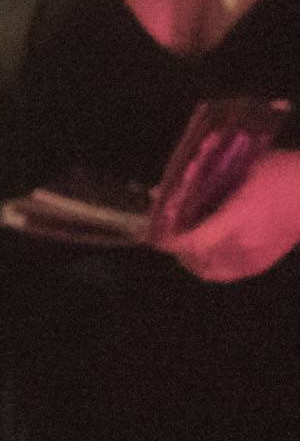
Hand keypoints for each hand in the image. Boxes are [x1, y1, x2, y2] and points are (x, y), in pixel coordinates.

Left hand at [160, 149, 299, 283]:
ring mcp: (255, 258)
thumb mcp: (244, 167)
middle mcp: (244, 245)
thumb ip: (208, 180)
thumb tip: (176, 186)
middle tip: (169, 231)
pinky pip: (227, 273)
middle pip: (195, 259)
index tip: (156, 230)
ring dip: (191, 257)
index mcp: (238, 219)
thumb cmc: (284, 173)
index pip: (193, 242)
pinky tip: (206, 249)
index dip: (170, 240)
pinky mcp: (265, 262)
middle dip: (177, 247)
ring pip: (209, 270)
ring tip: (185, 240)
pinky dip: (210, 264)